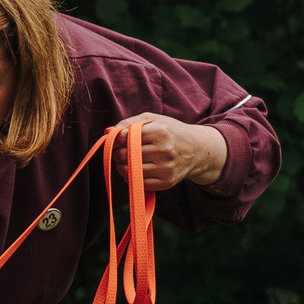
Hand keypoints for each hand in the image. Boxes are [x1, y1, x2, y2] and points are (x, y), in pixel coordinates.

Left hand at [110, 114, 228, 191]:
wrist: (196, 150)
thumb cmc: (169, 132)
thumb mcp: (153, 120)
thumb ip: (129, 123)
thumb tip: (107, 131)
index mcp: (161, 132)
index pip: (126, 138)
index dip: (116, 140)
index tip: (116, 141)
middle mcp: (165, 150)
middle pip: (125, 155)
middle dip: (117, 154)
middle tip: (119, 152)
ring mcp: (166, 168)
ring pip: (129, 171)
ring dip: (121, 167)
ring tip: (127, 161)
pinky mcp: (166, 182)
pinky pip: (137, 184)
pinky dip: (131, 178)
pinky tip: (135, 170)